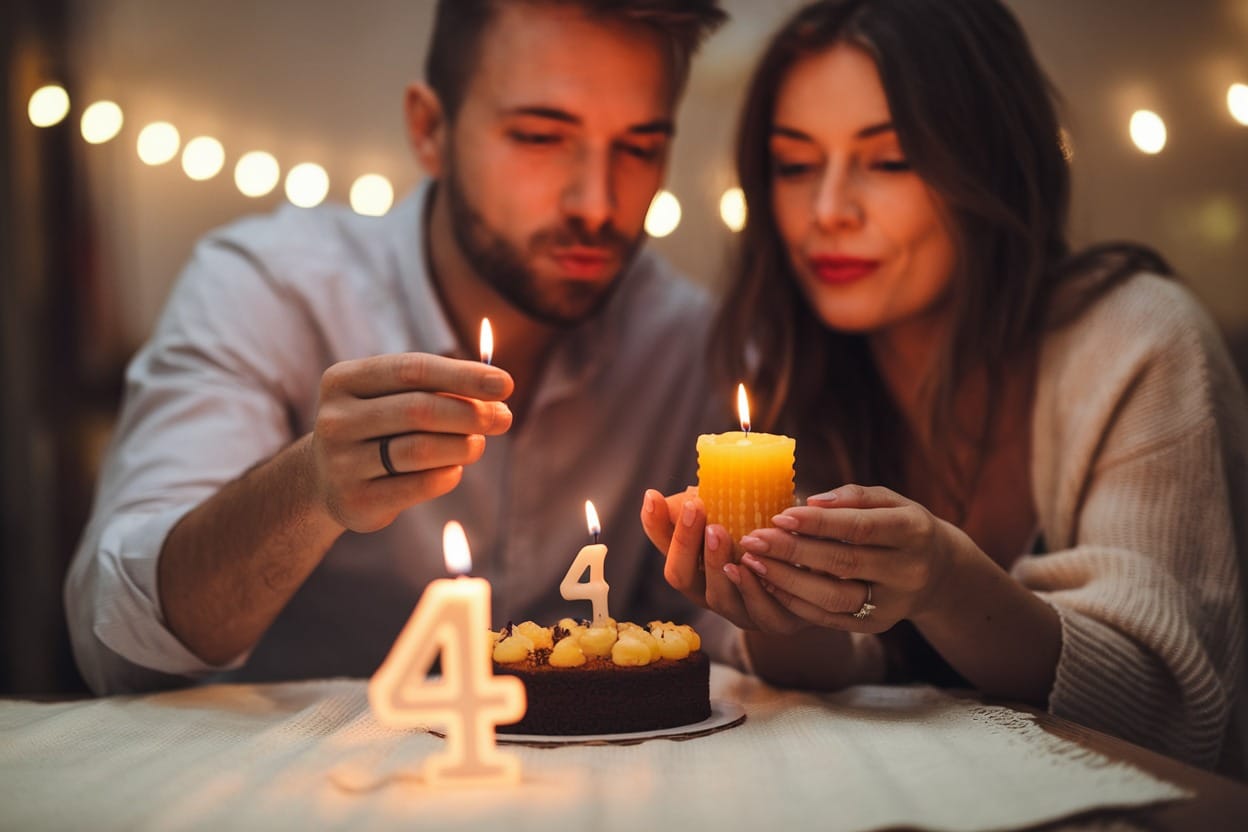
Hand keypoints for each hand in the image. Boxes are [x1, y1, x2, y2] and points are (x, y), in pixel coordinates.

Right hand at [310, 352, 513, 532]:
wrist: (325, 478)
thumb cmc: (377, 426)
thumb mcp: (394, 396)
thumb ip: (438, 388)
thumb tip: (498, 392)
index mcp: (343, 380)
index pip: (412, 369)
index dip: (463, 375)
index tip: (505, 384)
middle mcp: (335, 419)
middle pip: (419, 409)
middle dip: (470, 413)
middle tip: (503, 419)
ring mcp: (340, 462)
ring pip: (420, 450)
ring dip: (463, 446)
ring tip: (478, 444)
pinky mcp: (355, 500)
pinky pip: (417, 486)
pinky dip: (447, 475)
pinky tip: (454, 469)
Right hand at [640, 488, 808, 634]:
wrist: (818, 564)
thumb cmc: (771, 534)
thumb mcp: (739, 514)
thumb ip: (712, 504)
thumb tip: (679, 493)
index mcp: (696, 568)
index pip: (664, 547)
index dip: (655, 525)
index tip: (653, 496)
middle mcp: (711, 594)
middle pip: (682, 577)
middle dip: (684, 541)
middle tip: (696, 507)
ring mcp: (742, 612)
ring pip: (719, 598)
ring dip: (717, 564)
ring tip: (720, 531)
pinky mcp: (777, 621)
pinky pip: (762, 612)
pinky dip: (756, 587)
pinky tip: (755, 562)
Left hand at [735, 484, 970, 632]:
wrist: (937, 572)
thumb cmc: (900, 526)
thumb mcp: (890, 501)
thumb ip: (854, 497)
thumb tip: (811, 501)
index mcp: (913, 531)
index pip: (860, 528)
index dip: (817, 523)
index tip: (778, 515)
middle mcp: (907, 571)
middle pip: (843, 563)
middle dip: (792, 551)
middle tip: (753, 539)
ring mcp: (893, 604)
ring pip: (834, 597)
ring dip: (787, 580)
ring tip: (753, 562)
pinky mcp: (877, 626)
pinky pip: (829, 618)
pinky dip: (795, 601)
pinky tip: (769, 583)